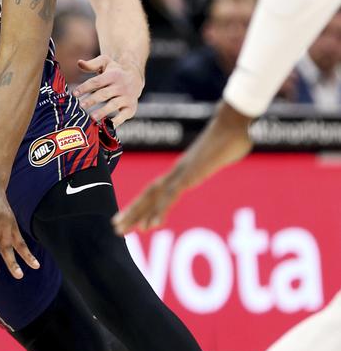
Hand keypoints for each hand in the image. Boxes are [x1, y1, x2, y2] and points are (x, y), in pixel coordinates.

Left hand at [74, 54, 143, 126]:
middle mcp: (121, 86)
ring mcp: (127, 98)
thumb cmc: (115, 71)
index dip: (85, 87)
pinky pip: (123, 116)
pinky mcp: (131, 108)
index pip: (97, 82)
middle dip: (92, 100)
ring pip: (113, 105)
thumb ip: (92, 64)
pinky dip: (116, 122)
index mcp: (113, 75)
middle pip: (104, 94)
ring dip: (102, 111)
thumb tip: (79, 62)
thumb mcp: (105, 62)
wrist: (135, 77)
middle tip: (81, 106)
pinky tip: (107, 126)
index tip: (74, 93)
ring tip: (91, 118)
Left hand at [112, 101, 252, 235]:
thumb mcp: (225, 155)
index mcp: (183, 169)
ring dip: (136, 214)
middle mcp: (178, 171)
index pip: (157, 190)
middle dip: (132, 212)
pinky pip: (171, 196)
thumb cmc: (233, 135)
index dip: (144, 204)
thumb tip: (229, 153)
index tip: (133, 219)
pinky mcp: (191, 175)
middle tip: (116, 227)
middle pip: (149, 194)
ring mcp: (182, 173)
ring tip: (121, 229)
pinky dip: (160, 211)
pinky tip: (151, 226)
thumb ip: (221, 158)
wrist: (234, 122)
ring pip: (153, 197)